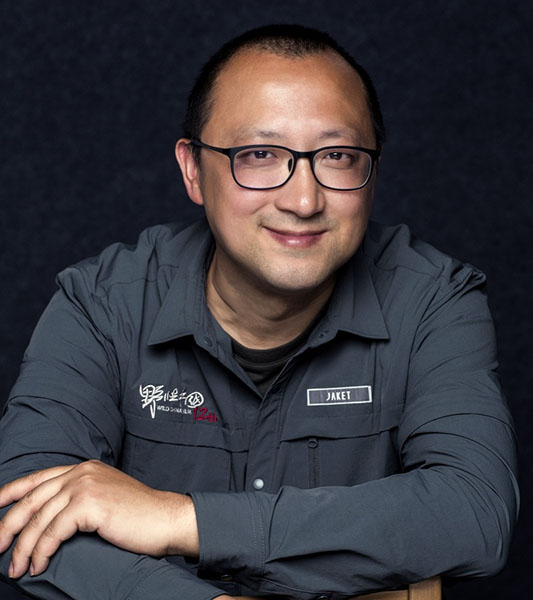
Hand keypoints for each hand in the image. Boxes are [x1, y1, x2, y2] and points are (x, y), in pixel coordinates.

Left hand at [0, 460, 198, 577]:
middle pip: (32, 498)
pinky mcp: (90, 503)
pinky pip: (53, 531)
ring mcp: (86, 485)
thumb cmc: (138, 516)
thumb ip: (80, 498)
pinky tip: (38, 565)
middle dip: (8, 525)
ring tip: (16, 569)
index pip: (39, 478)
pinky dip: (41, 551)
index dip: (11, 491)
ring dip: (23, 547)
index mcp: (84, 468)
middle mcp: (82, 472)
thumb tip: (49, 521)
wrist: (165, 518)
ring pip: (39, 518)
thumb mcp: (105, 498)